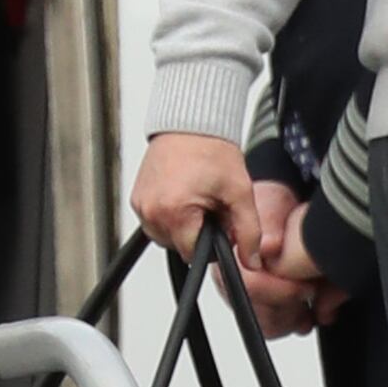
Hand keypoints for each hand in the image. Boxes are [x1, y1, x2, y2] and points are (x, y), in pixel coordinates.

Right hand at [134, 127, 260, 259]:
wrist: (191, 124)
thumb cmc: (212, 152)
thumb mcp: (240, 194)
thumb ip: (249, 233)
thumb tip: (251, 262)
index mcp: (174, 213)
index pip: (194, 255)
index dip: (212, 244)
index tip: (219, 222)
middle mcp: (151, 211)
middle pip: (179, 247)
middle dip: (197, 234)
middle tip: (210, 206)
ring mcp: (141, 204)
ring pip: (166, 237)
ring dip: (183, 226)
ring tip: (196, 199)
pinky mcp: (136, 197)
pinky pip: (155, 221)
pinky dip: (170, 215)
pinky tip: (182, 196)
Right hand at [235, 183, 346, 334]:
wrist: (279, 213)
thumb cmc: (271, 206)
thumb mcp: (272, 204)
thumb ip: (270, 223)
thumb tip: (270, 246)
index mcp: (229, 256)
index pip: (250, 287)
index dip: (281, 290)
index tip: (306, 287)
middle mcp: (232, 280)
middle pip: (259, 312)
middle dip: (291, 305)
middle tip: (312, 290)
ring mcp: (245, 296)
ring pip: (270, 325)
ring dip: (295, 315)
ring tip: (311, 297)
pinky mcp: (260, 307)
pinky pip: (277, 327)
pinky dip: (297, 320)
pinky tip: (309, 307)